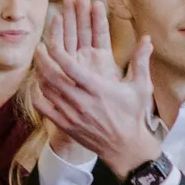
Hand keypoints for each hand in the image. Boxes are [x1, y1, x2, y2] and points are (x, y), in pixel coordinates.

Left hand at [32, 0, 163, 179]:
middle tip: (39, 48)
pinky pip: (43, 108)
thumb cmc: (133, 115)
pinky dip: (36, 95)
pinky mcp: (65, 125)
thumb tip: (147, 38)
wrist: (125, 147)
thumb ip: (141, 61)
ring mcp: (71, 114)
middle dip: (41, 59)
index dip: (56, 52)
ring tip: (39, 62)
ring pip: (46, 90)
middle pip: (52, 76)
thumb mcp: (141, 87)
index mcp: (98, 89)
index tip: (49, 41)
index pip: (70, 67)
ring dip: (39, 74)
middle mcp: (81, 101)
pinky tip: (38, 85)